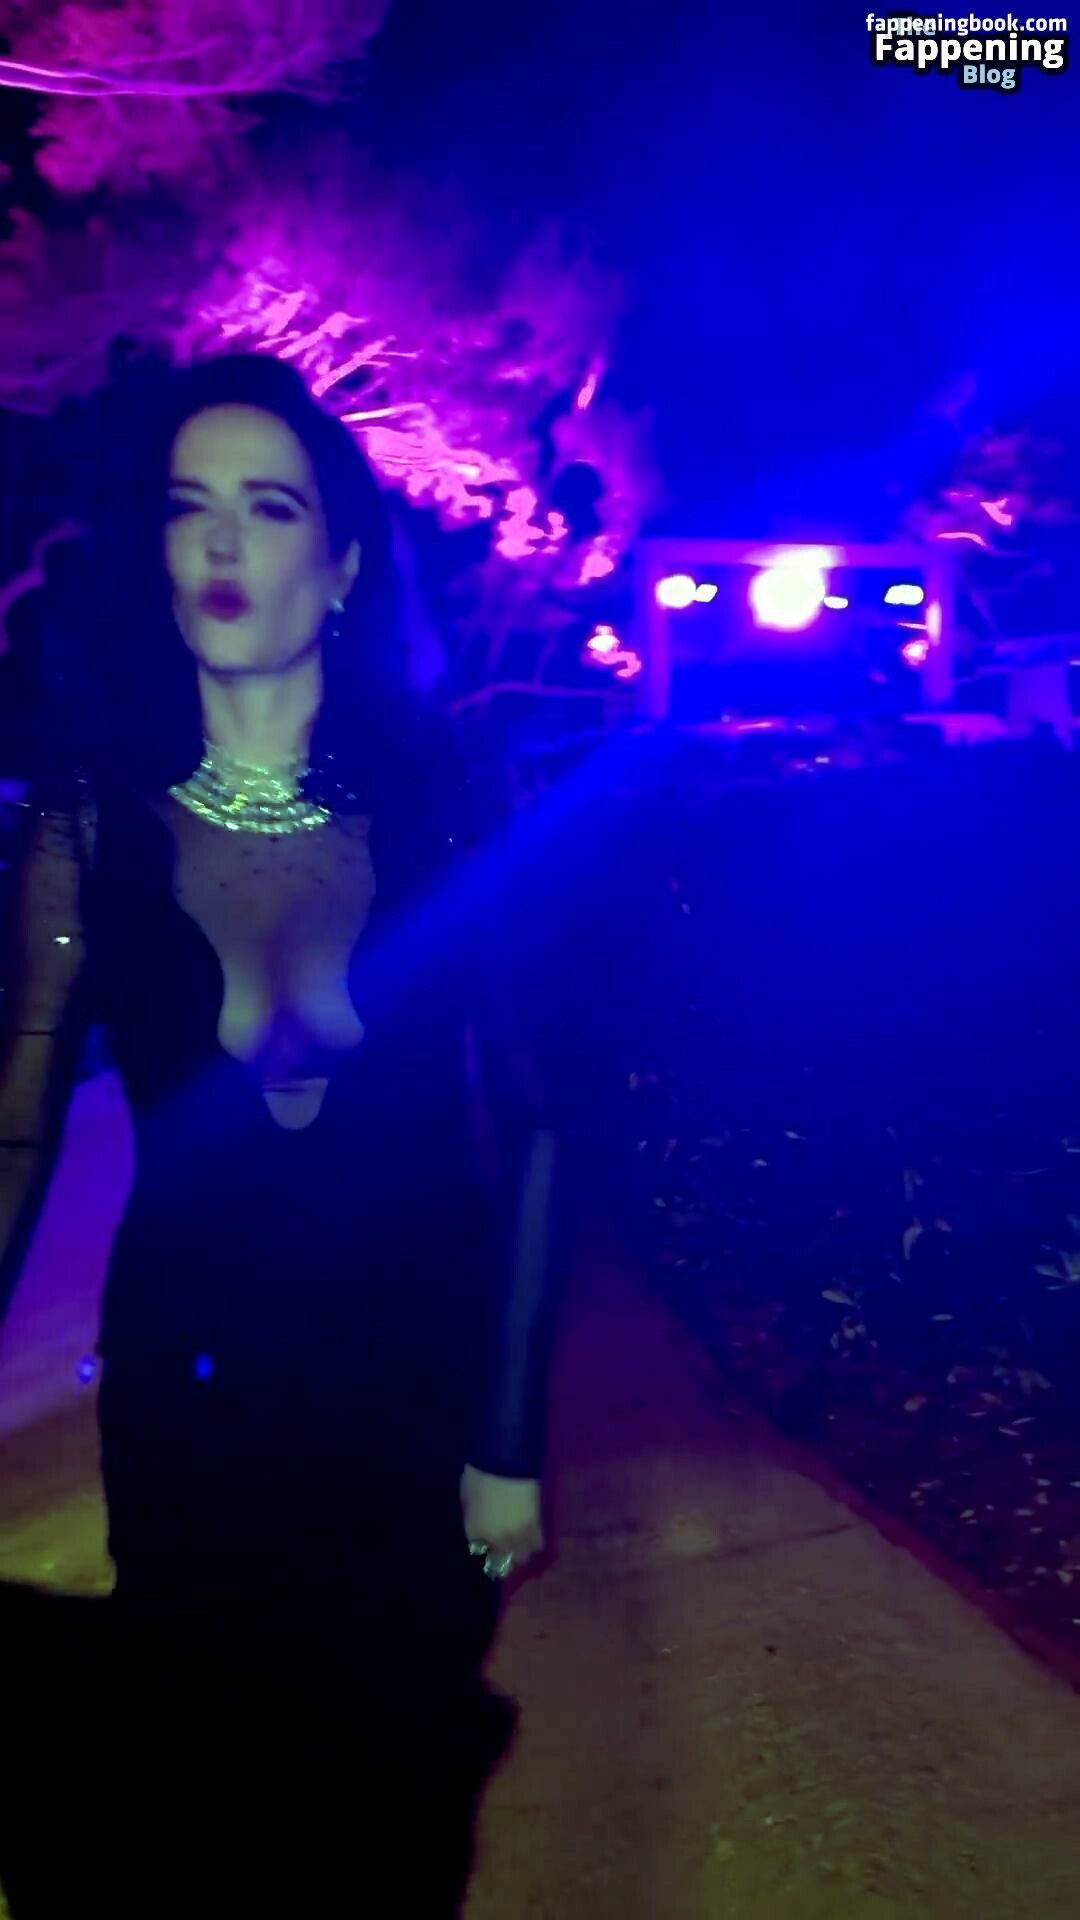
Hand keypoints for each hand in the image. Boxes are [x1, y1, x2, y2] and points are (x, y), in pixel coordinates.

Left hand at [460, 1464, 544, 1578]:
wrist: (506, 1460)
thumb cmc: (480, 1474)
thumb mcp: (467, 1495)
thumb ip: (472, 1516)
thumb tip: (478, 1523)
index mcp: (475, 1533)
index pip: (478, 1553)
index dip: (482, 1548)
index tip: (485, 1544)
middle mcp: (496, 1541)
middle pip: (502, 1564)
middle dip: (501, 1559)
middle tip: (502, 1550)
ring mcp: (518, 1536)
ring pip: (522, 1559)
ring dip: (519, 1554)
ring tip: (518, 1545)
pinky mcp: (537, 1526)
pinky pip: (537, 1544)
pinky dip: (534, 1544)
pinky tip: (531, 1537)